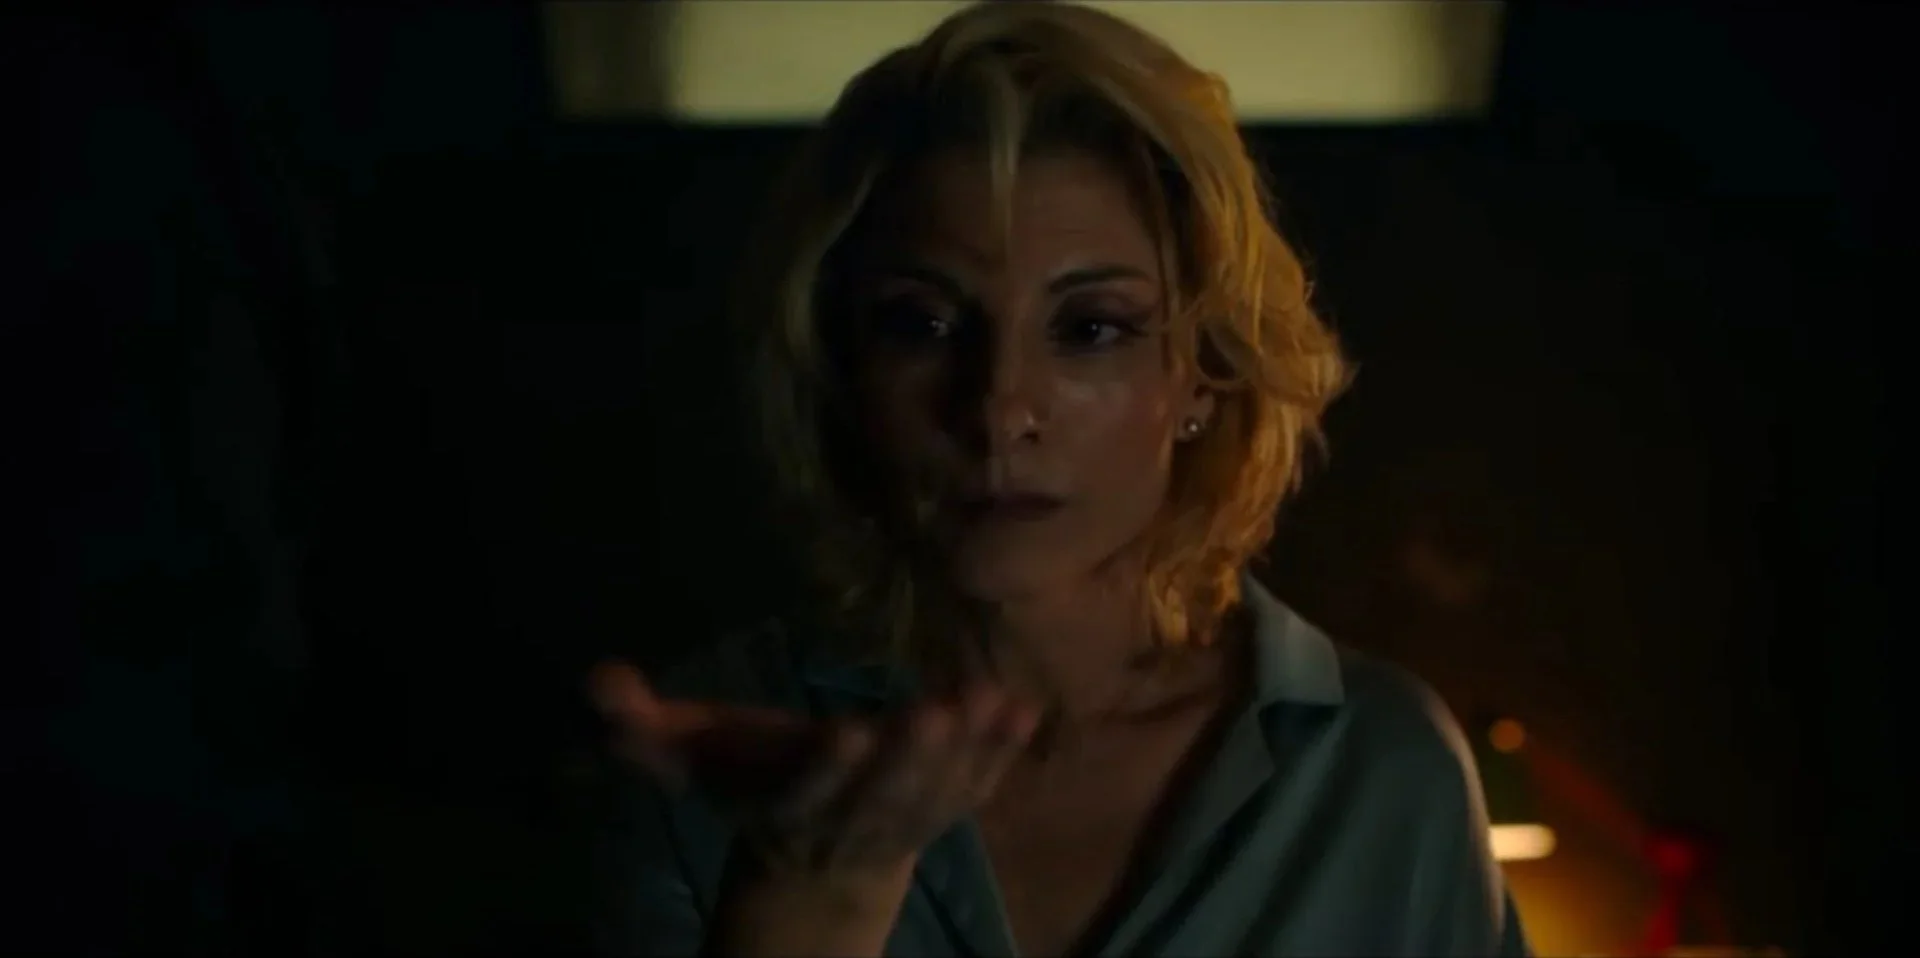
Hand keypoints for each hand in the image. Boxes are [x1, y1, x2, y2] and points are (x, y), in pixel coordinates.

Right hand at [589, 660, 1039, 878]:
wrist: (815, 870)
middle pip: (883, 797)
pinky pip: (979, 788)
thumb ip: (644, 731)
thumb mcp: (693, 764)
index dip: (828, 768)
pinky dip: (1004, 756)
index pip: (807, 793)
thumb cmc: (752, 789)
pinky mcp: (945, 813)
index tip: (846, 727)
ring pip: (938, 796)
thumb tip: (597, 683)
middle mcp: (851, 823)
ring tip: (986, 701)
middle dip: (910, 758)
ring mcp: (906, 824)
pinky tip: (1026, 711)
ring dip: (967, 753)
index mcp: (788, 808)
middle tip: (933, 711)